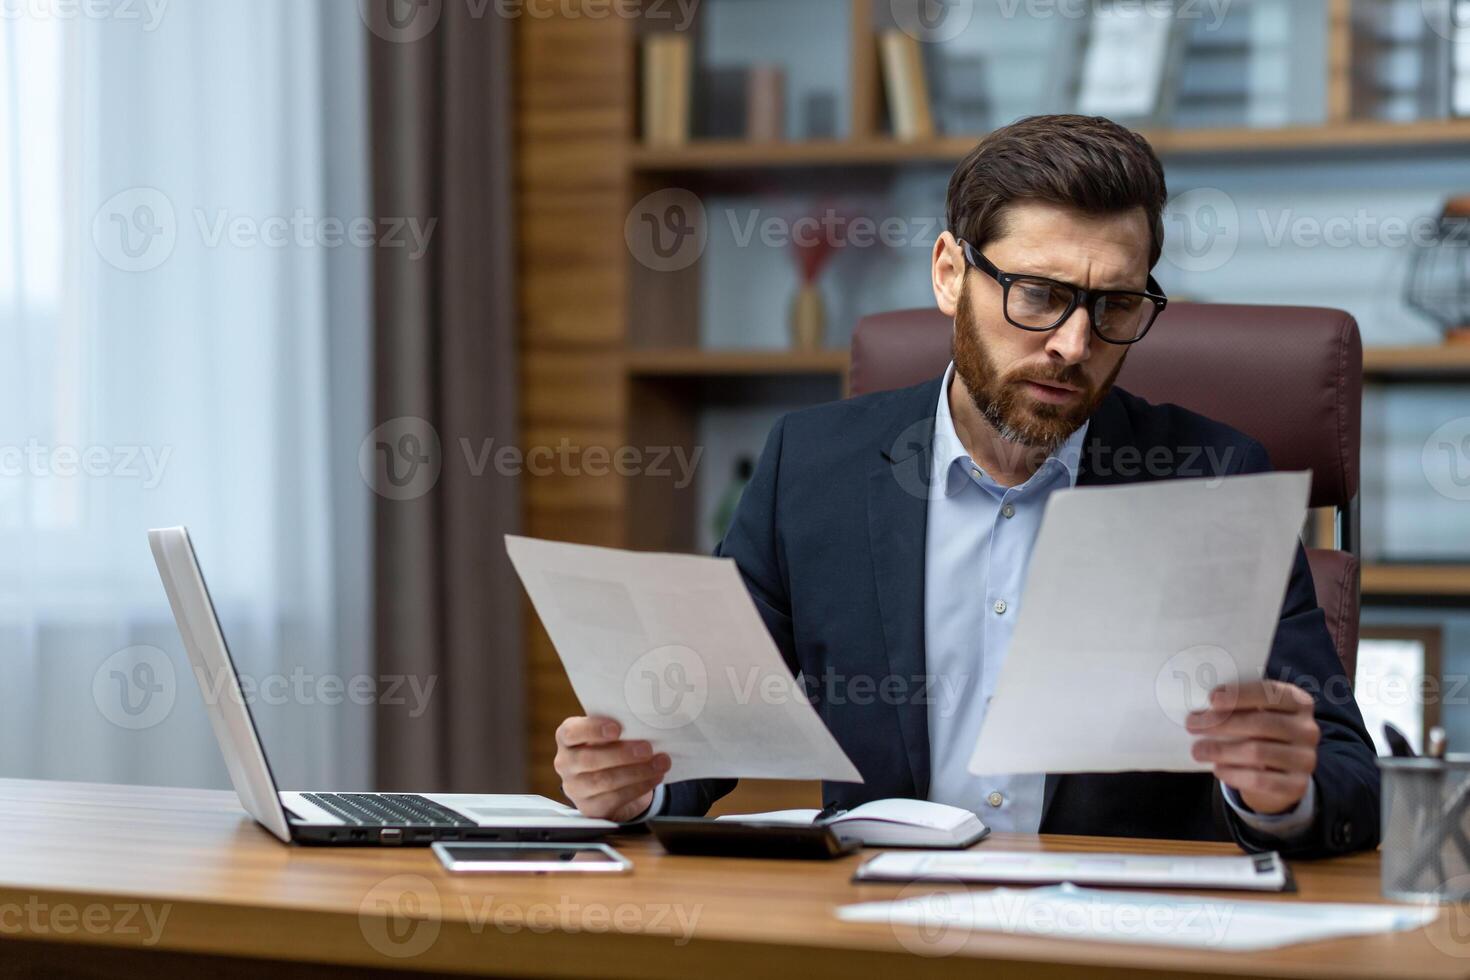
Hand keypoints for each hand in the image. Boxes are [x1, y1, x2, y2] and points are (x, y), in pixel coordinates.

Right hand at [553, 716, 670, 821]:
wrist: (609, 779)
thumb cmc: (608, 747)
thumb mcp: (608, 734)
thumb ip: (618, 728)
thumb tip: (645, 724)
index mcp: (566, 738)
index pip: (571, 732)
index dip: (593, 730)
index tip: (617, 728)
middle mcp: (565, 763)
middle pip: (590, 759)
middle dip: (622, 754)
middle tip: (647, 749)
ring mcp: (575, 788)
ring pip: (604, 781)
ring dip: (637, 772)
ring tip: (660, 763)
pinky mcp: (589, 807)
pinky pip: (614, 798)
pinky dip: (638, 787)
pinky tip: (654, 777)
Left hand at [1187, 680, 1318, 815]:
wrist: (1279, 774)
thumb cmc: (1258, 734)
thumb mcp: (1254, 714)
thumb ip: (1237, 706)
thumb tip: (1202, 706)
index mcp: (1298, 702)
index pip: (1271, 693)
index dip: (1241, 694)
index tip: (1211, 699)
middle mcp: (1307, 729)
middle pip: (1262, 723)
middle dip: (1223, 723)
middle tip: (1192, 724)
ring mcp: (1306, 759)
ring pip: (1258, 752)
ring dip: (1221, 750)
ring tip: (1198, 750)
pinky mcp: (1298, 785)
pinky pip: (1260, 780)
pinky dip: (1234, 774)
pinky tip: (1218, 769)